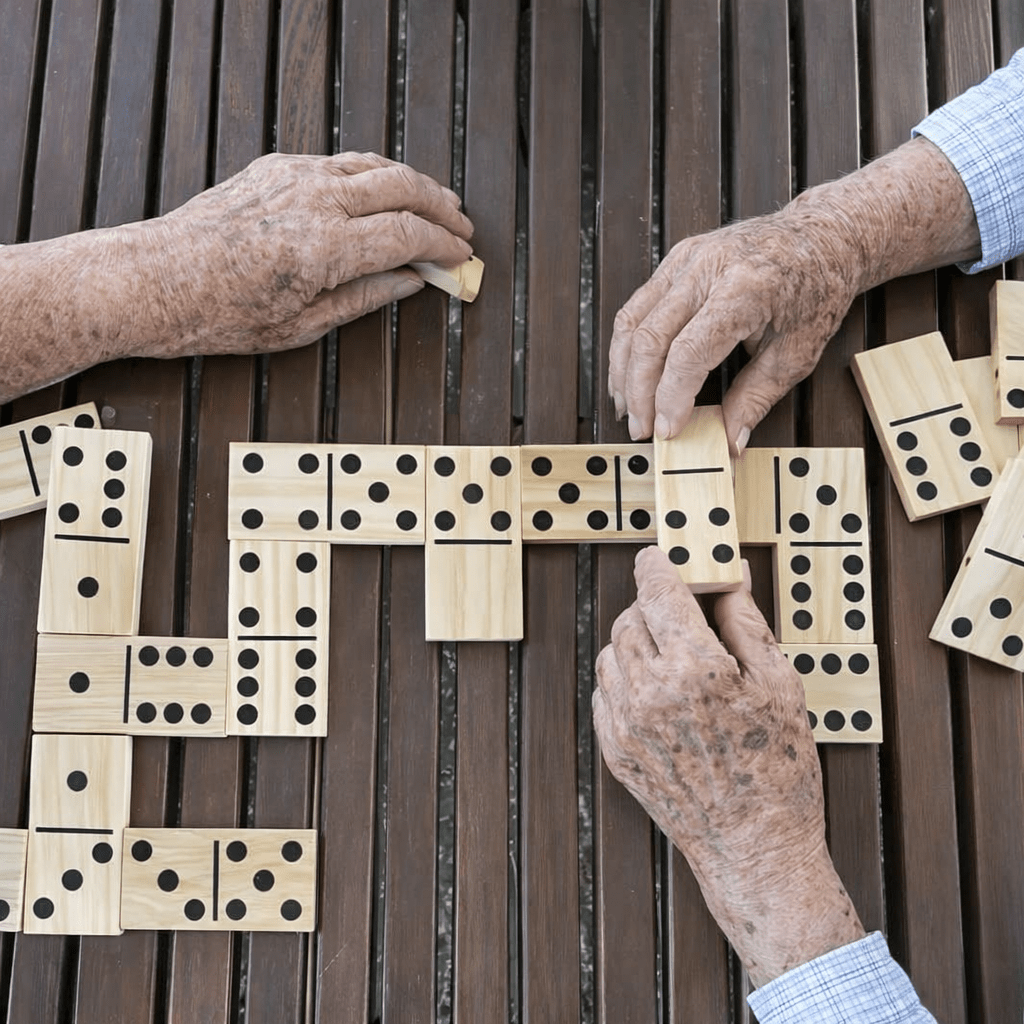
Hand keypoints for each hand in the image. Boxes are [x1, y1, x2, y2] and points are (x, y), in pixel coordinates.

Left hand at [146, 151, 473, 357]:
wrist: (156, 280)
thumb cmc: (220, 314)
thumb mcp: (302, 326)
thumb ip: (365, 297)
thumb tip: (410, 283)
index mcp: (326, 249)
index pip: (409, 234)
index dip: (445, 245)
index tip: (462, 256)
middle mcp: (315, 203)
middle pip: (402, 187)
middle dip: (441, 206)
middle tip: (462, 226)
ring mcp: (294, 178)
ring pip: (374, 165)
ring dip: (413, 182)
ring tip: (436, 201)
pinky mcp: (275, 168)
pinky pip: (340, 162)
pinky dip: (373, 173)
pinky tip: (383, 190)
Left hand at [592, 547, 863, 985]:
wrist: (755, 850)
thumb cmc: (778, 769)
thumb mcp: (779, 685)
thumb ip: (746, 622)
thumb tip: (729, 576)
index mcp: (694, 668)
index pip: (658, 590)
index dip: (658, 564)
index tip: (659, 555)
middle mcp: (650, 691)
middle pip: (631, 617)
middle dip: (653, 604)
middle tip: (681, 611)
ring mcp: (626, 723)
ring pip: (613, 652)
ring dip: (637, 641)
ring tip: (675, 658)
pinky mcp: (615, 749)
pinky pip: (605, 692)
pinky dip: (626, 680)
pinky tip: (660, 693)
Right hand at [607, 137, 981, 452]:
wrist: (824, 235)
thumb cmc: (816, 290)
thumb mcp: (798, 352)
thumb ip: (757, 398)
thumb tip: (729, 441)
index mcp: (746, 289)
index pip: (688, 352)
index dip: (671, 397)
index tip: (668, 430)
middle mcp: (709, 268)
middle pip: (650, 337)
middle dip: (639, 391)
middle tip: (643, 429)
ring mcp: (688, 259)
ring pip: (632, 321)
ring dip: (624, 371)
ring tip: (629, 408)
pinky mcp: (677, 259)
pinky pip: (637, 306)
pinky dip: (628, 346)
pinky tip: (631, 375)